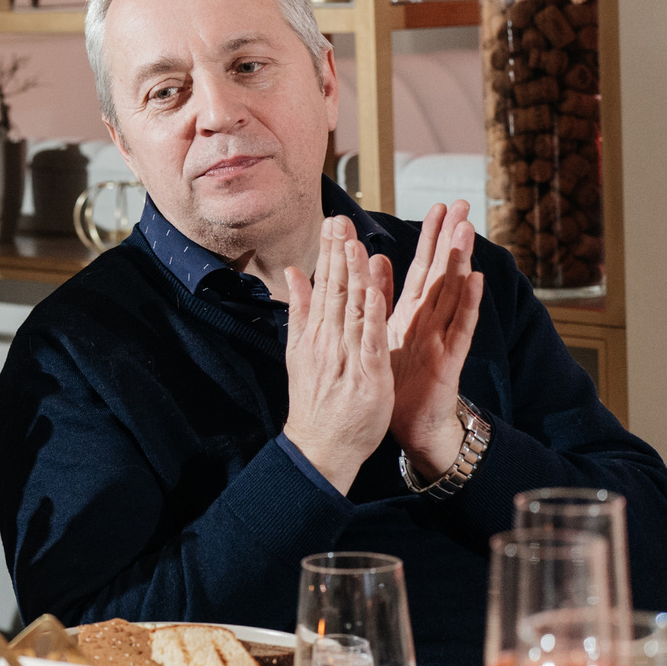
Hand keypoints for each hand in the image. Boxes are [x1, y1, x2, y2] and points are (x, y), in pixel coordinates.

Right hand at [281, 217, 394, 492]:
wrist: (320, 445)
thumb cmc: (315, 400)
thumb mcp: (299, 352)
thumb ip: (300, 311)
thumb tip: (292, 275)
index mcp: (314, 333)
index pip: (323, 286)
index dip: (328, 253)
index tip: (332, 223)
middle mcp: (326, 340)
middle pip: (334, 291)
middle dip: (337, 254)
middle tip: (340, 220)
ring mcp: (344, 356)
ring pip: (351, 309)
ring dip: (354, 275)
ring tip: (355, 243)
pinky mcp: (365, 374)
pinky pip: (369, 339)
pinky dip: (371, 315)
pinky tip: (374, 291)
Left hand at [386, 202, 484, 476]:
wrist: (410, 424)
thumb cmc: (398, 379)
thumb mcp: (383, 331)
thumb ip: (381, 296)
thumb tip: (377, 258)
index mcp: (411, 313)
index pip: (422, 267)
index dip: (430, 238)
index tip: (439, 207)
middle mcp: (430, 320)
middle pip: (443, 272)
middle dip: (451, 239)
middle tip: (462, 205)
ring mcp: (443, 337)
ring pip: (454, 293)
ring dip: (461, 262)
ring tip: (468, 230)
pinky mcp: (449, 360)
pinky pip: (460, 329)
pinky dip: (469, 305)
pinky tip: (476, 281)